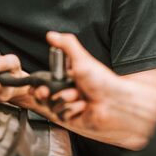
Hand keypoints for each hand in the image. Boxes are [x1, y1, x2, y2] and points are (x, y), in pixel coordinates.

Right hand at [33, 32, 155, 148]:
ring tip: (78, 96)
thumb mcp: (82, 59)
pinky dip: (71, 110)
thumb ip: (66, 44)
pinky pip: (62, 116)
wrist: (116, 102)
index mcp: (69, 79)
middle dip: (44, 93)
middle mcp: (68, 92)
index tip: (38, 85)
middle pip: (45, 96)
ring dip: (64, 100)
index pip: (46, 82)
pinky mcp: (74, 119)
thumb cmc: (103, 81)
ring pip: (53, 106)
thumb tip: (52, 35)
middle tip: (46, 92)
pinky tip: (83, 107)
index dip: (39, 85)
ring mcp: (71, 107)